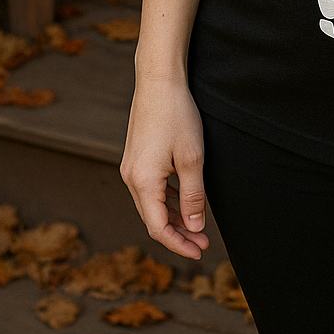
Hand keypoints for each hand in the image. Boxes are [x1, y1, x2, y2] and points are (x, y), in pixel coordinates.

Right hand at [120, 76, 209, 260]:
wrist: (158, 80)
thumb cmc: (177, 115)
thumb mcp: (192, 158)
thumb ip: (193, 196)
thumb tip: (194, 228)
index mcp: (142, 182)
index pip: (158, 228)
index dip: (179, 245)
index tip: (199, 253)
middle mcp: (130, 178)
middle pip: (153, 219)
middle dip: (178, 235)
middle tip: (203, 244)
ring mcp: (131, 167)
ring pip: (152, 205)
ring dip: (174, 218)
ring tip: (197, 228)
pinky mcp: (136, 158)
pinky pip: (151, 189)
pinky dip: (168, 200)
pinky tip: (184, 202)